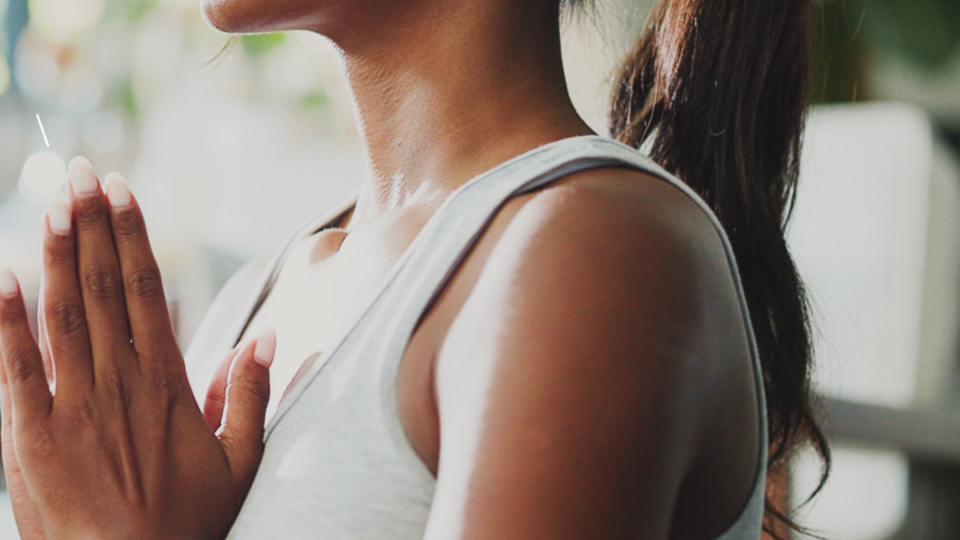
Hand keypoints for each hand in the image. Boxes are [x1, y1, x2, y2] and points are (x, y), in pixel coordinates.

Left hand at [0, 157, 274, 539]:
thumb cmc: (188, 522)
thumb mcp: (239, 460)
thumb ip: (252, 394)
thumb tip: (268, 338)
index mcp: (167, 383)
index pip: (149, 290)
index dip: (135, 236)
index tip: (125, 191)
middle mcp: (119, 382)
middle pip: (105, 287)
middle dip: (92, 225)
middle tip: (82, 171)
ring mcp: (72, 405)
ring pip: (63, 313)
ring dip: (56, 253)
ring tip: (51, 201)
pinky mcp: (30, 435)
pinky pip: (15, 368)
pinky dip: (5, 321)